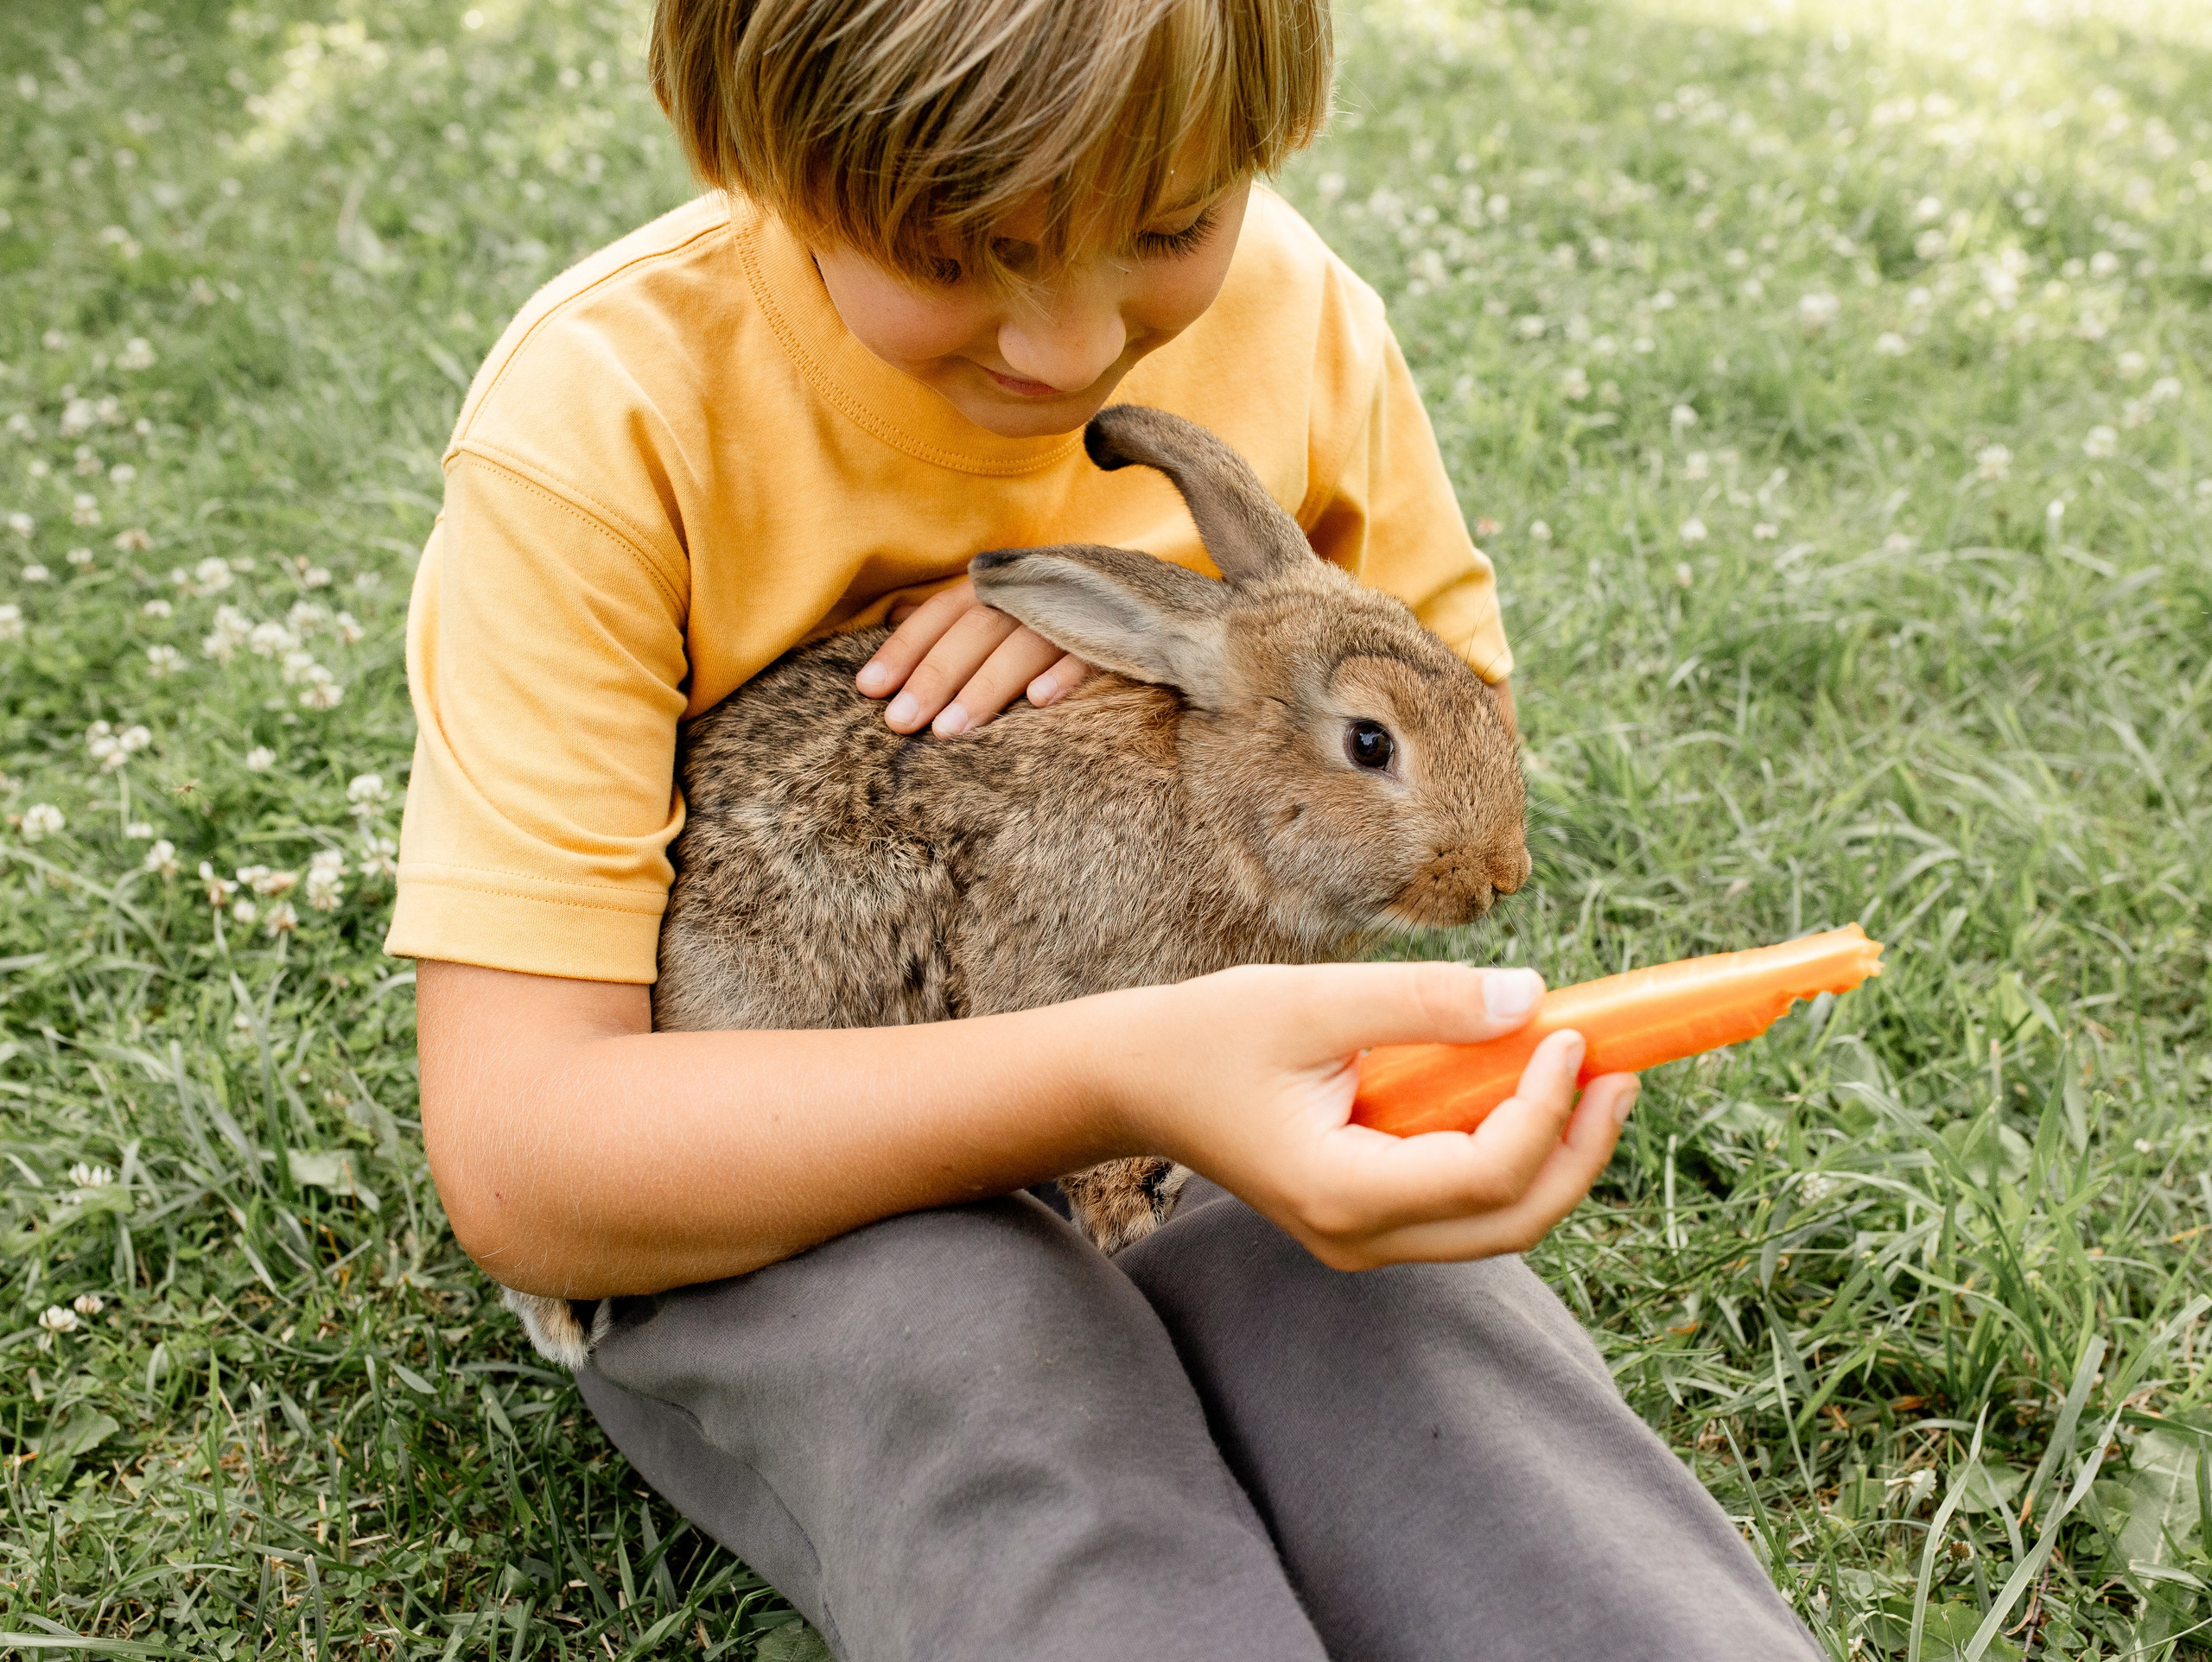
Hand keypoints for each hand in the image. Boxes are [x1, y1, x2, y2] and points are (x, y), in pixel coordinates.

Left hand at [855, 578, 1096, 735]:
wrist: (1146, 596)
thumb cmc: (1056, 609)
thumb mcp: (1004, 604)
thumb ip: (955, 617)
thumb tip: (891, 618)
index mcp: (999, 583)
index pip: (942, 612)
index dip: (905, 647)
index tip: (869, 688)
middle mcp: (1032, 591)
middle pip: (976, 630)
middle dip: (935, 676)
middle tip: (900, 723)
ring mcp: (1076, 609)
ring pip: (1023, 644)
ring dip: (985, 687)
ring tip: (949, 731)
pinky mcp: (1118, 631)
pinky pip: (1090, 653)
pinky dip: (1064, 674)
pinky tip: (1037, 703)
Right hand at [1103, 962, 1636, 1268]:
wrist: (1140, 1081)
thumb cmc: (1213, 1035)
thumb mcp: (1313, 1001)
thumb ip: (1423, 1001)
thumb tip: (1531, 996)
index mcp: (1341, 1192)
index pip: (1486, 1173)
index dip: (1548, 1107)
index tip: (1573, 1031)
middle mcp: (1361, 1238)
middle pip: (1515, 1220)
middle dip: (1582, 1146)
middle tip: (1623, 1068)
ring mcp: (1368, 1238)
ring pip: (1501, 1222)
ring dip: (1560, 1154)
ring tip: (1596, 1075)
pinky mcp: (1373, 1218)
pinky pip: (1471, 1203)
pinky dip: (1518, 1153)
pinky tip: (1536, 1090)